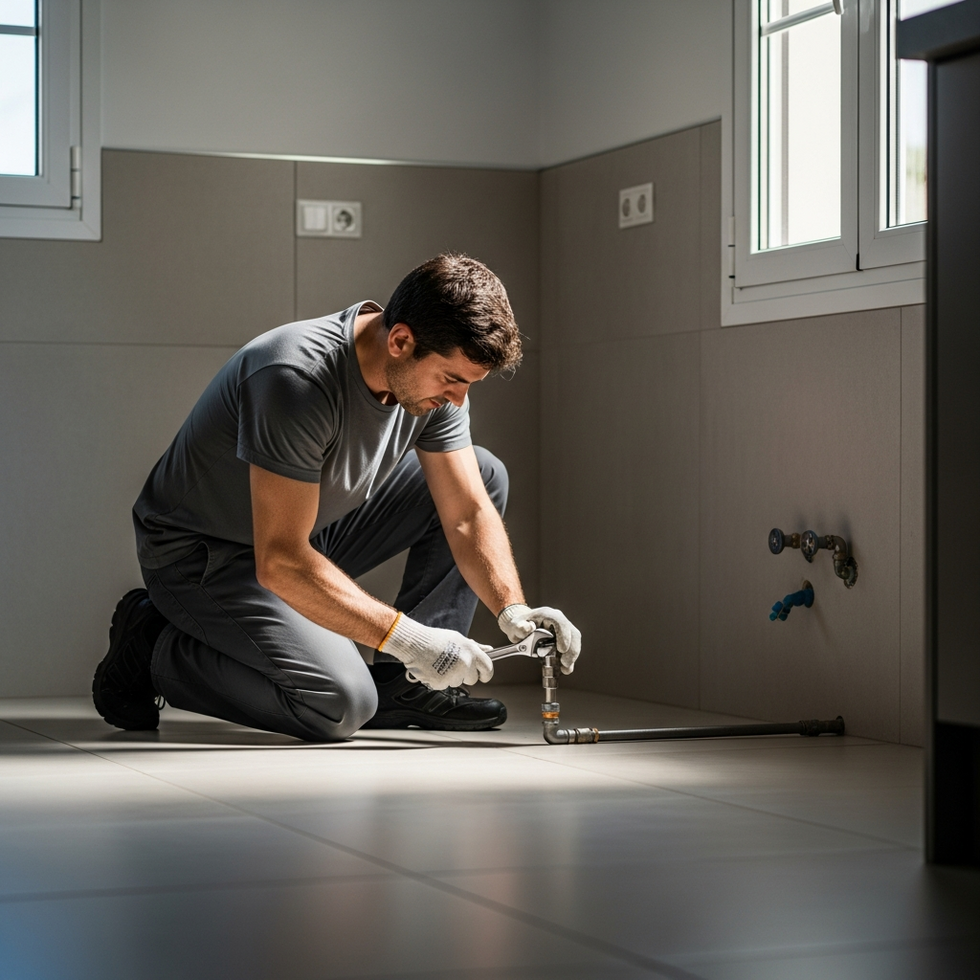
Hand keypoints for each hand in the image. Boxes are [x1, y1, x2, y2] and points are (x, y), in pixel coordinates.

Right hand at [379, 613, 493, 689]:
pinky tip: (434, 669)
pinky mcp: (441, 683)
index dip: (486, 674)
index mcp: (471, 652)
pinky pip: (444, 686)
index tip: (483, 675)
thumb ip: (475, 647)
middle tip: (454, 666)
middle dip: (466, 675)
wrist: (415, 643)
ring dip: (451, 677)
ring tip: (441, 664)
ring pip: (457, 683)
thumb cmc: (435, 639)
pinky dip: (439, 680)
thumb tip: (489, 650)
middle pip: (473, 679)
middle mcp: (465, 665)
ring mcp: (453, 675)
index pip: (488, 668)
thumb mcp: (459, 638)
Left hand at [497, 604, 581, 674]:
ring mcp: (563, 629)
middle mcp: (558, 620)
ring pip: (574, 640)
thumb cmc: (519, 625)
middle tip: (565, 663)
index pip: (560, 622)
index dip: (564, 636)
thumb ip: (519, 628)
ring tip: (565, 668)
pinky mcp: (565, 638)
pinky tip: (566, 668)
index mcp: (546, 614)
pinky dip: (570, 658)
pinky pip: (572, 647)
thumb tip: (527, 628)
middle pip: (572, 633)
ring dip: (572, 655)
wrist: (521, 627)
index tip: (562, 649)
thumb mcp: (515, 627)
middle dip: (571, 649)